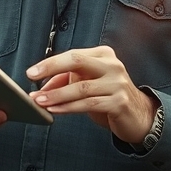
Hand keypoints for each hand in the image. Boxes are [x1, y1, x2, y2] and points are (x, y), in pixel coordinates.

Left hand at [26, 46, 157, 143]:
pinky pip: (88, 104)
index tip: (31, 72)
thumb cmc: (109, 96)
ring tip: (39, 101)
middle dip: (51, 69)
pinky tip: (55, 111)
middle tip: (32, 79)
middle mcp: (112, 65)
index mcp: (103, 55)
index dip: (50, 63)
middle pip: (77, 62)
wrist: (139, 115)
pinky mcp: (119, 102)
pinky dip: (69, 108)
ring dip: (56, 95)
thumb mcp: (89, 84)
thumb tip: (41, 88)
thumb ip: (67, 81)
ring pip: (81, 87)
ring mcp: (117, 83)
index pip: (73, 55)